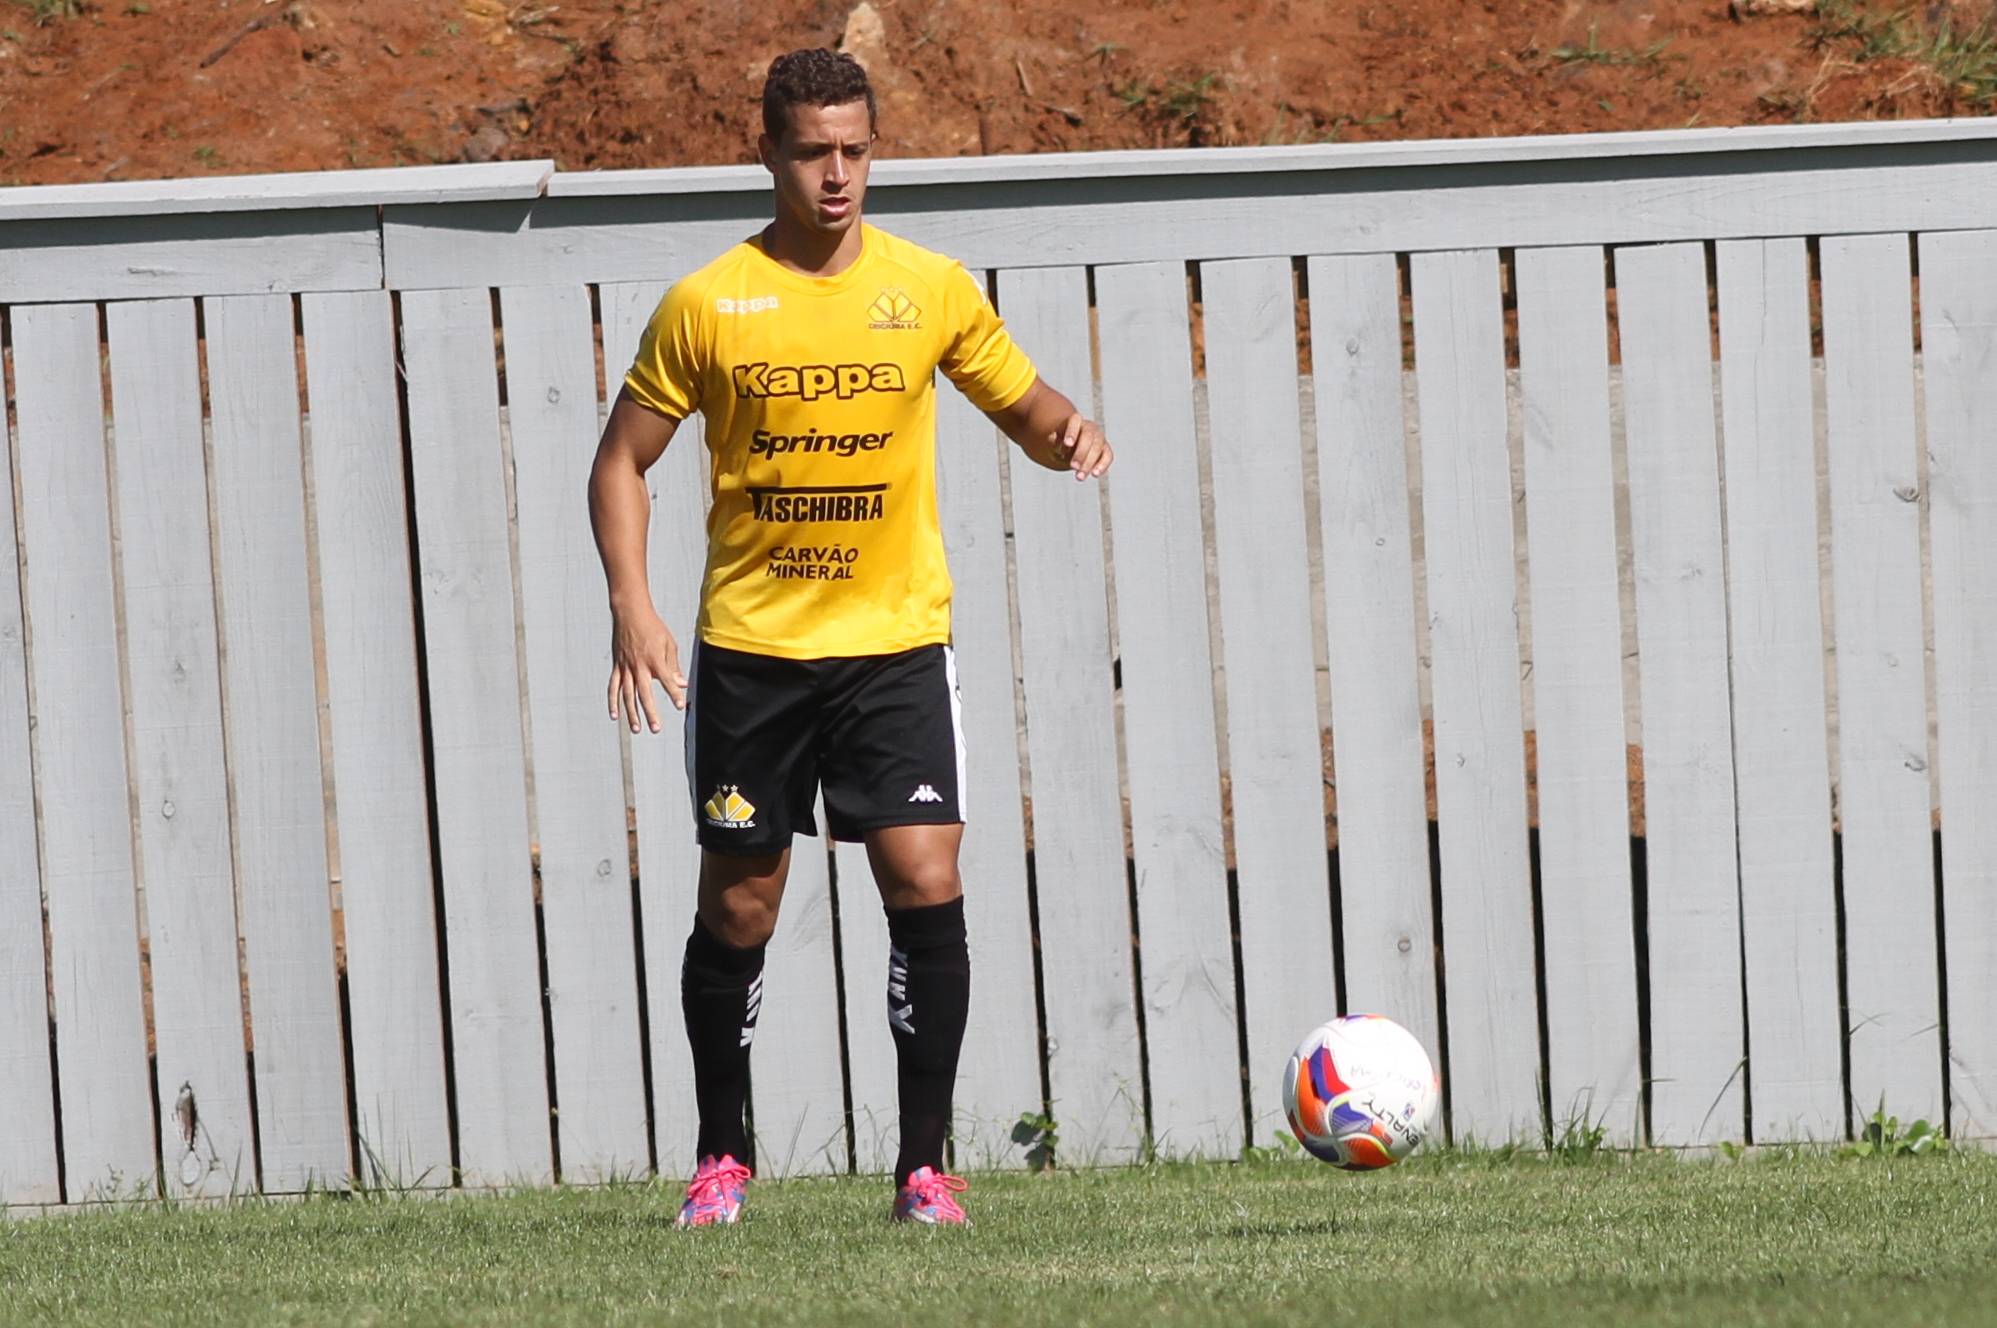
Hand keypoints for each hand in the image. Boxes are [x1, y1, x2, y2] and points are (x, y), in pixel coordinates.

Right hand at [607, 601, 685, 732]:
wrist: (630, 613)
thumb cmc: (652, 627)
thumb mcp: (669, 643)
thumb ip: (674, 666)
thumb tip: (682, 684)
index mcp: (655, 659)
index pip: (666, 680)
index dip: (673, 693)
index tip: (679, 705)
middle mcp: (639, 666)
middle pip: (644, 693)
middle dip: (650, 712)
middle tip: (655, 728)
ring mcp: (626, 667)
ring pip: (627, 695)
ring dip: (631, 713)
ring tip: (636, 729)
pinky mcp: (617, 666)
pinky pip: (614, 687)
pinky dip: (613, 701)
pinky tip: (614, 715)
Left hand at [1051, 414, 1112, 480]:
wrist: (1069, 449)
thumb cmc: (1060, 444)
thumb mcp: (1054, 443)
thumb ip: (1055, 442)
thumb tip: (1058, 442)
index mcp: (1075, 421)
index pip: (1075, 421)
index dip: (1072, 432)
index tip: (1067, 444)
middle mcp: (1089, 427)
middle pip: (1088, 436)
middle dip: (1081, 452)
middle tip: (1073, 466)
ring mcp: (1099, 438)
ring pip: (1098, 448)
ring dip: (1089, 463)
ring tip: (1079, 477)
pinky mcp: (1106, 450)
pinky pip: (1108, 456)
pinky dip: (1102, 465)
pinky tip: (1094, 474)